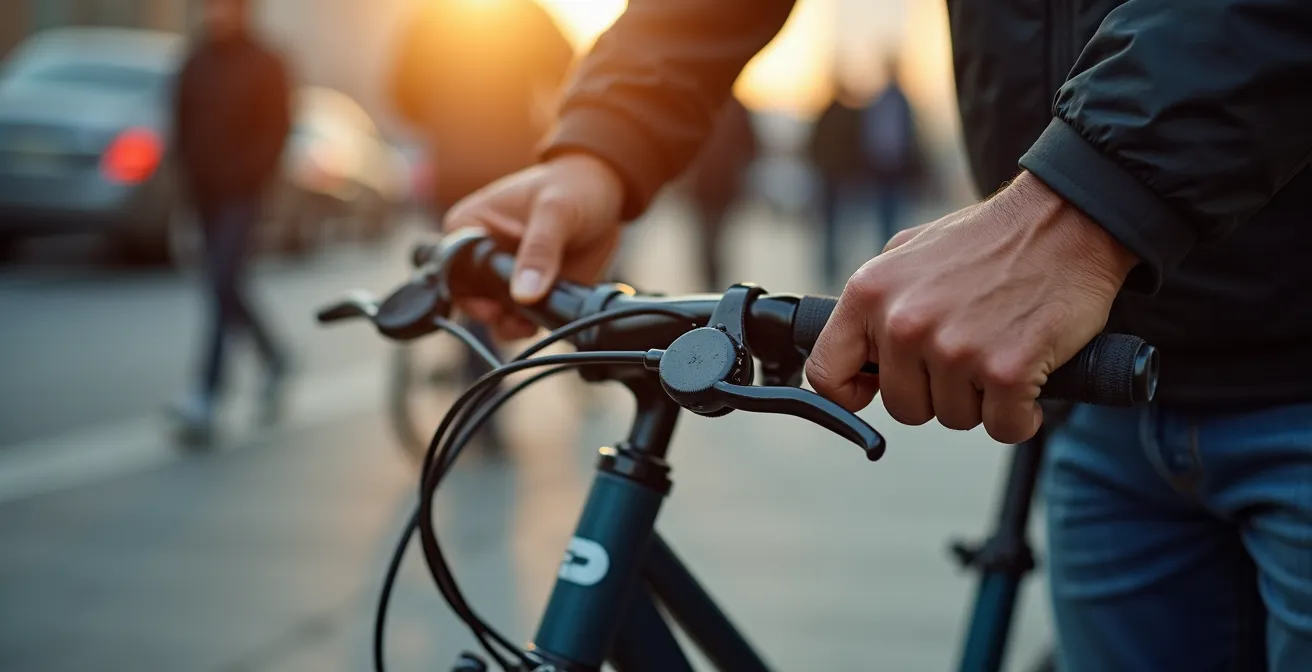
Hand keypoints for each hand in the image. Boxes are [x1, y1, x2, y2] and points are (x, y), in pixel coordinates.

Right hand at [443, 153, 624, 339]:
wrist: (606, 192)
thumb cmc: (572, 186)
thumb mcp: (556, 211)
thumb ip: (539, 251)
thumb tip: (523, 295)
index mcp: (470, 225)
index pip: (452, 266)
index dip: (468, 292)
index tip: (492, 307)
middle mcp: (482, 255)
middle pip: (471, 299)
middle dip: (491, 314)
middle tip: (518, 319)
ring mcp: (506, 276)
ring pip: (495, 315)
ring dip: (511, 326)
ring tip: (531, 324)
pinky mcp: (531, 292)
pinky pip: (523, 319)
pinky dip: (532, 325)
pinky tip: (547, 319)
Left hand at [805, 171, 1139, 442]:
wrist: (1066, 219)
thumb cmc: (990, 239)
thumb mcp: (909, 254)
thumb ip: (876, 303)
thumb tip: (854, 354)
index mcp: (870, 293)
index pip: (825, 374)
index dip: (850, 393)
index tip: (873, 390)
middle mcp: (904, 323)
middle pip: (903, 407)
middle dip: (937, 391)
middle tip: (967, 354)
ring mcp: (954, 348)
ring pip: (956, 417)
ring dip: (982, 398)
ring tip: (1000, 347)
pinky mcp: (1007, 369)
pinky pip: (1004, 427)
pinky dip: (1021, 414)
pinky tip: (1031, 375)